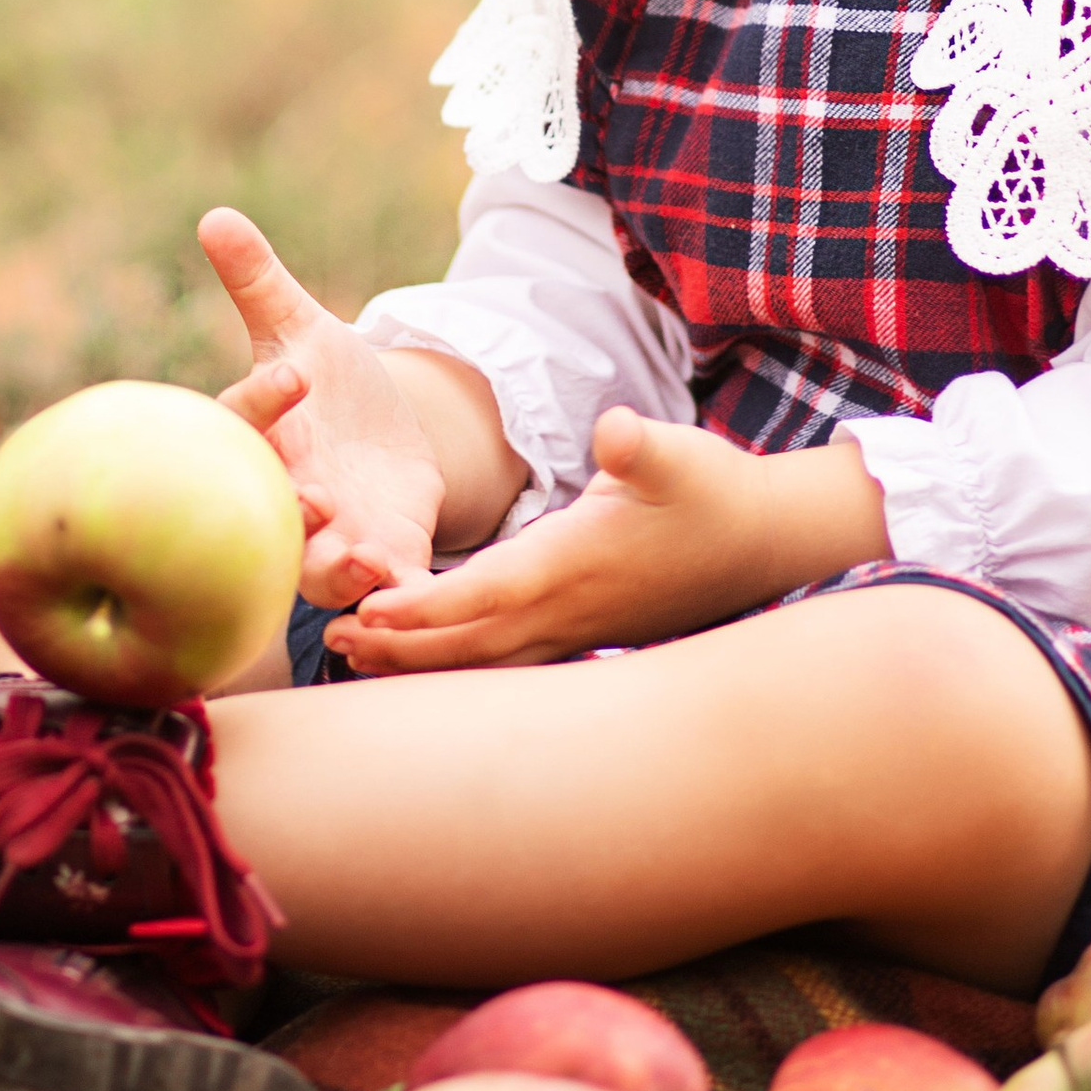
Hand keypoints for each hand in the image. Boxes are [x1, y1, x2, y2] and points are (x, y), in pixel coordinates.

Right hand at [201, 206, 446, 604]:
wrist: (382, 438)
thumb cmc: (325, 383)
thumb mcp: (303, 327)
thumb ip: (259, 280)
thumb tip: (215, 215)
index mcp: (261, 435)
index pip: (245, 421)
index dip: (263, 401)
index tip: (294, 375)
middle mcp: (284, 494)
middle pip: (271, 514)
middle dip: (290, 509)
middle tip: (314, 493)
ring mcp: (330, 537)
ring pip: (317, 572)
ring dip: (336, 569)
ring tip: (363, 555)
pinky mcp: (381, 559)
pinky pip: (377, 594)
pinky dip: (388, 598)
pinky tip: (406, 591)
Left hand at [331, 409, 887, 671]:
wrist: (763, 542)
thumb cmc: (714, 492)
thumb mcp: (679, 455)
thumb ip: (640, 446)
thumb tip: (615, 430)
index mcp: (573, 563)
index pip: (483, 593)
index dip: (424, 606)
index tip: (367, 609)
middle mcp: (565, 608)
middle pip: (466, 641)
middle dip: (399, 645)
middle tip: (326, 642)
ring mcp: (574, 627)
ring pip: (482, 657)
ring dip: (419, 659)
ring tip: (350, 655)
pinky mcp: (581, 629)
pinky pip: (506, 656)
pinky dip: (457, 661)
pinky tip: (420, 657)